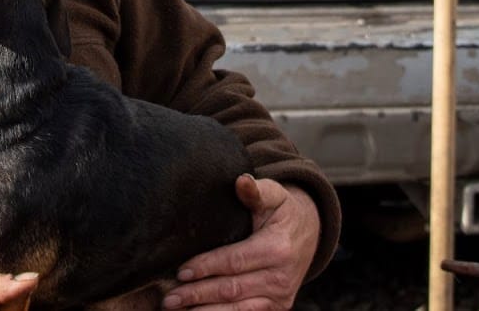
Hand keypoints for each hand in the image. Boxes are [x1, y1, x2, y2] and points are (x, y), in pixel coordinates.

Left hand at [164, 176, 321, 310]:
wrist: (309, 234)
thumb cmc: (282, 213)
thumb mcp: (274, 196)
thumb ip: (256, 191)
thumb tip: (242, 180)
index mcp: (278, 248)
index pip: (235, 261)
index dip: (207, 267)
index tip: (182, 271)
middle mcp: (280, 277)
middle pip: (232, 289)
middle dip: (198, 294)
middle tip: (169, 298)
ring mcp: (280, 297)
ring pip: (238, 309)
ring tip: (177, 310)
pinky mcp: (277, 308)